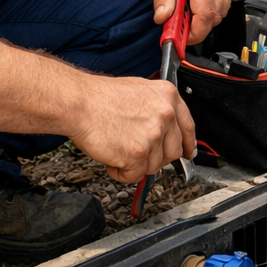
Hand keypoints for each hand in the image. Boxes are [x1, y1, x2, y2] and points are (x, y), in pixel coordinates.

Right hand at [68, 75, 195, 184]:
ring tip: (118, 149)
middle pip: (173, 151)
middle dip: (156, 157)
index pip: (188, 127)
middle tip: (137, 153)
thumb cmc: (99, 97)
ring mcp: (153, 135)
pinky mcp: (138, 154)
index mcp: (168, 97)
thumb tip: (164, 129)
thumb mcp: (139, 91)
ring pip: (153, 166)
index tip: (188, 152)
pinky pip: (135, 175)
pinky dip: (121, 172)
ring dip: (135, 164)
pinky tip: (112, 159)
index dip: (187, 143)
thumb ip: (157, 110)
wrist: (78, 103)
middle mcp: (165, 115)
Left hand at [117, 0, 232, 42]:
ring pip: (221, 13)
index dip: (196, 32)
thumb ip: (162, 1)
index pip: (206, 14)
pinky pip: (224, 4)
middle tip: (179, 22)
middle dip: (198, 26)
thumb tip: (163, 20)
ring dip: (204, 18)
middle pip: (216, 16)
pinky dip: (211, 9)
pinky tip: (196, 1)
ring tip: (186, 7)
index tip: (184, 39)